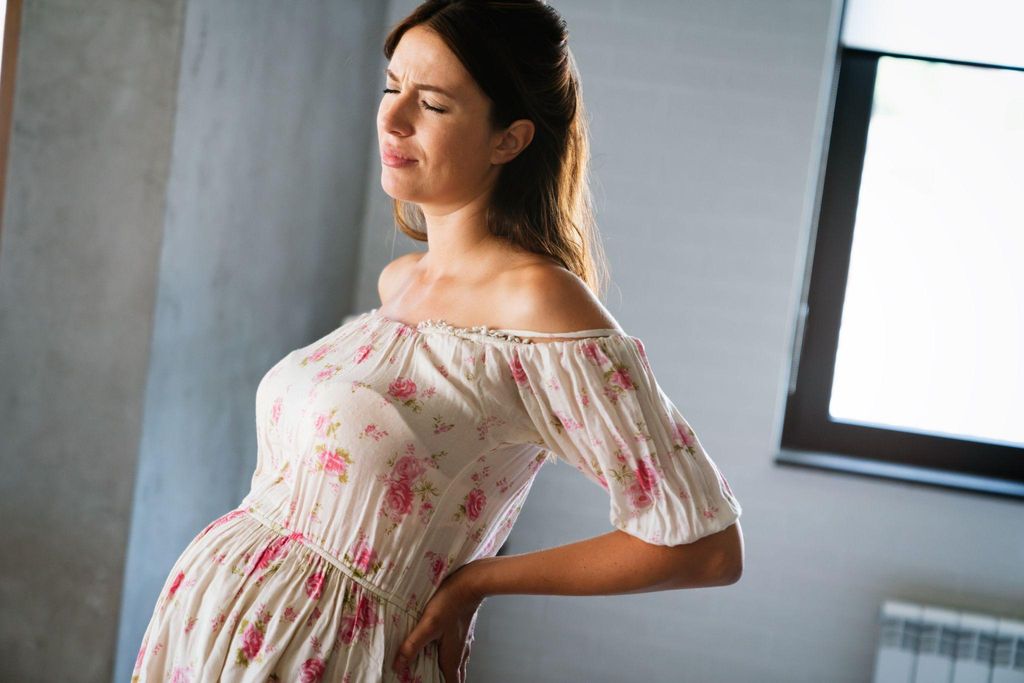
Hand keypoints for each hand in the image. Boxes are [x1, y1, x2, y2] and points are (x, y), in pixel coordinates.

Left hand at [392, 562, 485, 681]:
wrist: (470, 583)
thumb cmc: (451, 603)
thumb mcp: (428, 625)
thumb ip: (412, 645)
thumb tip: (398, 664)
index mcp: (452, 657)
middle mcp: (461, 652)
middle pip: (456, 676)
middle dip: (444, 681)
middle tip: (431, 679)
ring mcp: (464, 641)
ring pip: (457, 663)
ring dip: (447, 669)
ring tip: (434, 669)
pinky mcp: (464, 630)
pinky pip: (458, 649)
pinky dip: (449, 655)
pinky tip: (441, 647)